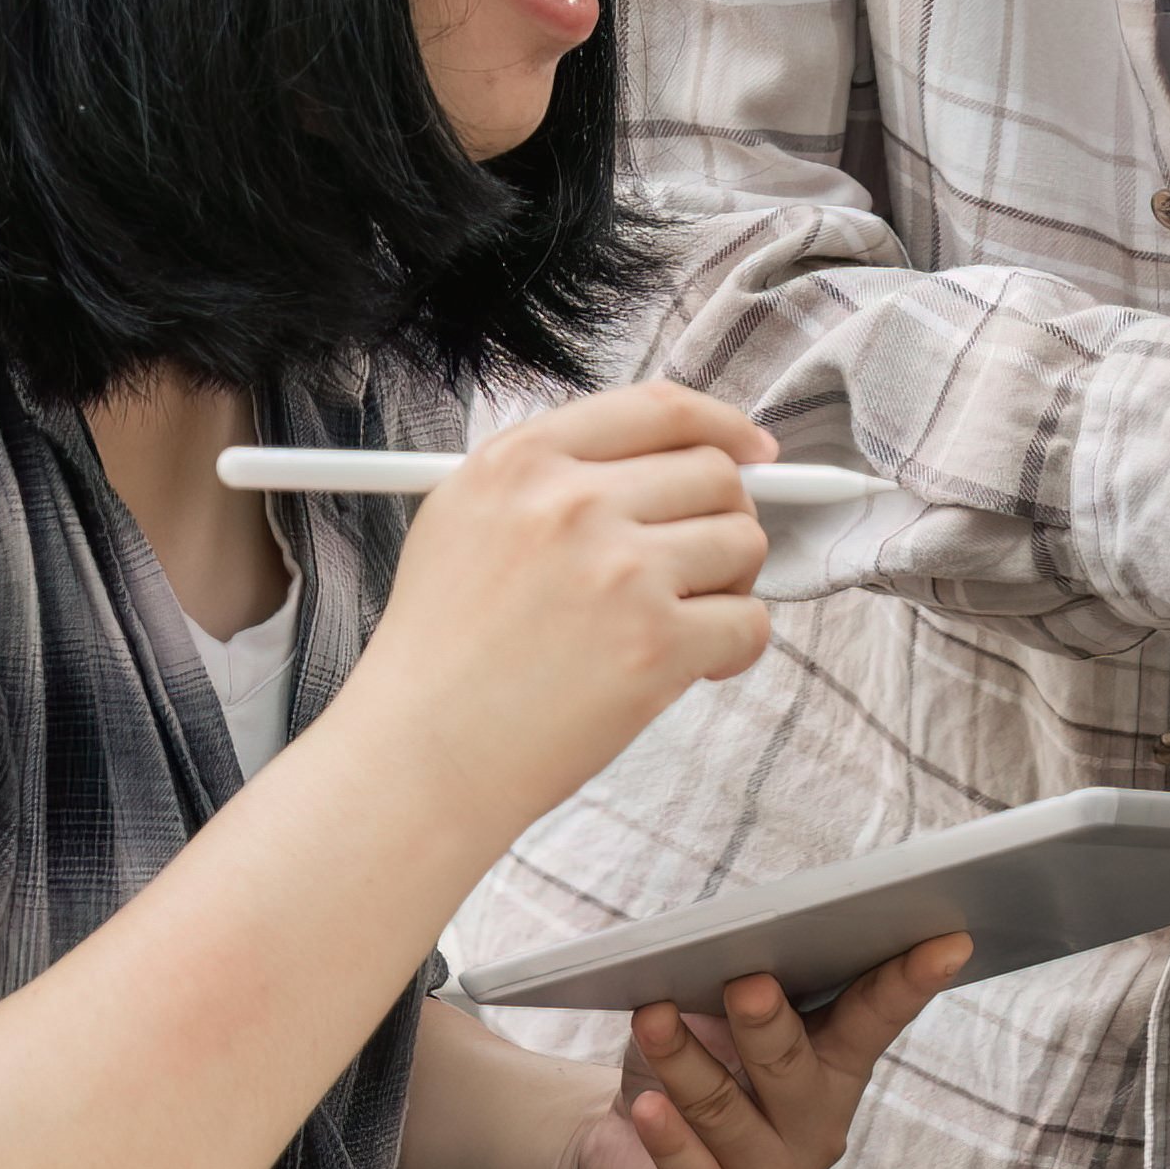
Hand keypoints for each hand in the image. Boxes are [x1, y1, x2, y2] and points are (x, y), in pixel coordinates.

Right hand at [325, 382, 781, 833]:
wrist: (417, 758)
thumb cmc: (440, 657)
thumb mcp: (464, 523)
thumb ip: (556, 477)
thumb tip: (671, 459)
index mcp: (521, 462)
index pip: (659, 409)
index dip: (722, 425)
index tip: (752, 448)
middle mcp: (571, 503)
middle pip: (715, 474)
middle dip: (723, 519)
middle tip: (699, 568)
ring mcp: (619, 571)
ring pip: (744, 542)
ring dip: (731, 585)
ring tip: (680, 622)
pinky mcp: (654, 644)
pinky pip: (751, 622)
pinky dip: (735, 649)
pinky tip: (690, 669)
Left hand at [549, 938, 976, 1168]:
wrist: (627, 1168)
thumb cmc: (695, 1075)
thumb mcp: (723, 1026)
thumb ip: (750, 993)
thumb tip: (746, 947)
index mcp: (835, 1068)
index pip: (876, 1019)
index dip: (909, 982)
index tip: (948, 943)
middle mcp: (817, 1130)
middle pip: (791, 1067)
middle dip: (768, 1023)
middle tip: (745, 981)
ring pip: (728, 1114)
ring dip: (685, 1063)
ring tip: (652, 1017)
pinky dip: (669, 1139)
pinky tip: (648, 1108)